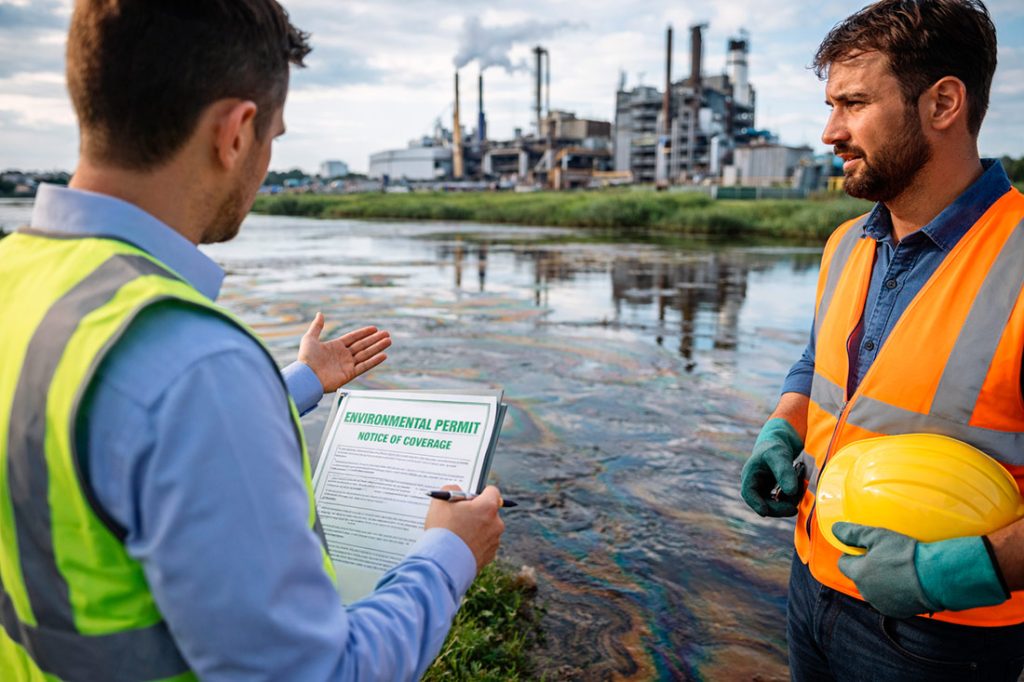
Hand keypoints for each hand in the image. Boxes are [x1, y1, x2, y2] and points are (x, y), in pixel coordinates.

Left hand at [297, 313, 390, 392]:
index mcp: (335, 346)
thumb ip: (317, 326)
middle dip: (375, 339)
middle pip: (363, 345)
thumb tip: (320, 313)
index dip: (364, 332)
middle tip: (387, 333)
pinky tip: (383, 355)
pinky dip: (374, 361)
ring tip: (389, 341)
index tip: (375, 328)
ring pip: (366, 354)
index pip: (353, 337)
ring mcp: (347, 365)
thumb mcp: (310, 339)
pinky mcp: (349, 374)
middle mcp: (343, 355)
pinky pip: (364, 366)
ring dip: (378, 347)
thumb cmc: (306, 359)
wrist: (306, 377)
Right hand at [424, 485, 505, 573]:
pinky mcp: (489, 556)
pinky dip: (474, 545)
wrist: (443, 563)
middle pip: (489, 512)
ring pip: (486, 530)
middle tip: (459, 517)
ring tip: (457, 535)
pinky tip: (460, 547)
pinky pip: (483, 545)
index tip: (469, 499)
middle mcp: (496, 523)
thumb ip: (450, 490)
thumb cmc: (443, 530)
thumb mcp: (441, 501)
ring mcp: (494, 541)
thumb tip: (455, 490)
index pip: (493, 492)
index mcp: (488, 507)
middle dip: (477, 513)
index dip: (480, 493)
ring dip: (476, 530)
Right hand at [740, 417, 803, 516]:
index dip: (755, 504)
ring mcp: (763, 489)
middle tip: (794, 508)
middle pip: (762, 504)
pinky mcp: (773, 491)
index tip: (765, 512)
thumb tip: (791, 492)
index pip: (748, 493)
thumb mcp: (779, 455)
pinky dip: (789, 499)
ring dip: (786, 503)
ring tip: (799, 491)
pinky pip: (780, 502)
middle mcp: (755, 484)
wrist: (782, 441)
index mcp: (750, 475)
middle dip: (778, 507)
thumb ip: (784, 472)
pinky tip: (798, 492)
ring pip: (773, 505)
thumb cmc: (777, 446)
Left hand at [834, 522, 1008, 617]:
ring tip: (898, 569)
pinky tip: (906, 582)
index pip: (843, 564)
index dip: (852, 554)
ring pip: (874, 589)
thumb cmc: (905, 554)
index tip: (866, 548)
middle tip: (885, 556)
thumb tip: (835, 529)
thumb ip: (853, 533)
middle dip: (867, 567)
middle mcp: (866, 593)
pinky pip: (889, 600)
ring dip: (880, 580)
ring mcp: (882, 604)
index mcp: (858, 574)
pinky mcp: (898, 612)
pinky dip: (893, 592)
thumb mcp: (877, 536)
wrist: (937, 577)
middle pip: (859, 577)